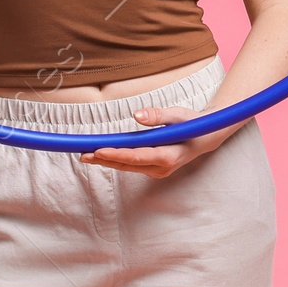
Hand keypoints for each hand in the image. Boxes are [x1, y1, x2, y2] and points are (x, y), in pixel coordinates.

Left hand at [82, 105, 239, 176]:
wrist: (205, 137)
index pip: (137, 156)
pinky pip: (131, 165)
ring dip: (106, 161)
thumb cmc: (192, 123)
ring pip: (127, 166)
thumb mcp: (178, 115)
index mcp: (168, 156)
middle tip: (82, 154)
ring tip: (85, 155)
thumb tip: (136, 115)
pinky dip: (115, 160)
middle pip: (128, 164)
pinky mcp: (152, 169)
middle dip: (104, 159)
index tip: (99, 150)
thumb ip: (158, 115)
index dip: (117, 154)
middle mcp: (161, 168)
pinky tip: (100, 155)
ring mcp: (157, 171)